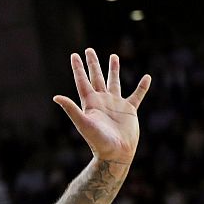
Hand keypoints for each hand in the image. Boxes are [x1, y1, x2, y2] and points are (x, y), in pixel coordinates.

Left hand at [53, 48, 150, 163]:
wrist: (116, 153)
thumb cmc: (98, 141)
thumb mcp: (83, 123)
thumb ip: (71, 109)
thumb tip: (56, 97)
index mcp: (90, 102)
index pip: (82, 81)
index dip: (78, 68)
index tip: (74, 55)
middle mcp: (102, 100)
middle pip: (96, 77)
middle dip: (93, 64)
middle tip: (89, 50)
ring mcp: (116, 104)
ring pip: (114, 82)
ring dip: (113, 70)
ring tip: (114, 56)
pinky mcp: (130, 110)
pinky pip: (137, 95)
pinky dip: (142, 86)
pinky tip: (147, 77)